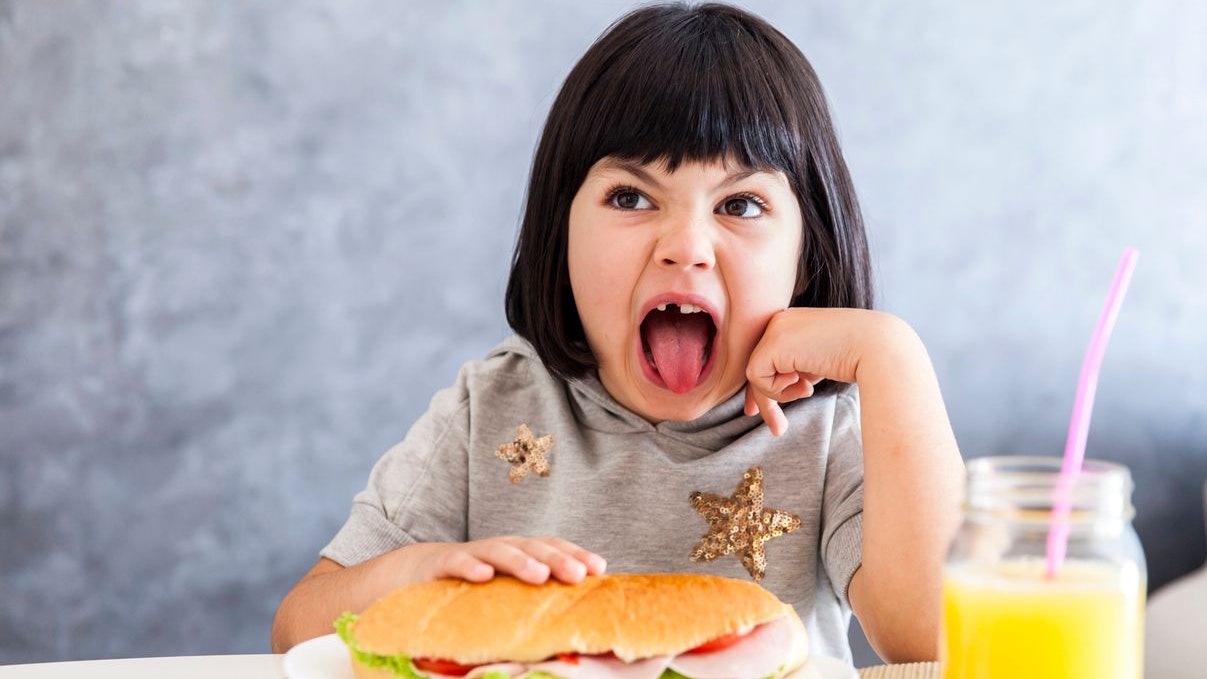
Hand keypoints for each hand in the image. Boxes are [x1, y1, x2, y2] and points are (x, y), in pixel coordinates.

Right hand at [394, 536, 606, 586]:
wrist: (411, 571)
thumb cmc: (467, 586)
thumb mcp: (503, 591)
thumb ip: (530, 597)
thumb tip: (567, 620)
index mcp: (518, 554)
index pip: (551, 548)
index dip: (575, 553)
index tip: (599, 569)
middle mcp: (499, 549)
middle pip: (532, 548)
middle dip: (557, 559)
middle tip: (578, 575)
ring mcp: (471, 554)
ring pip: (499, 552)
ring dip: (521, 562)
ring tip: (540, 576)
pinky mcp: (441, 563)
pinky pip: (457, 562)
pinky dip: (470, 566)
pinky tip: (484, 576)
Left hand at [744, 308, 899, 435]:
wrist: (879, 347)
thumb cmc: (860, 357)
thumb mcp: (821, 362)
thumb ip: (798, 370)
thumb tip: (775, 391)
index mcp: (793, 320)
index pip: (767, 356)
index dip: (766, 385)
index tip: (761, 411)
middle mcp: (780, 320)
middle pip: (759, 366)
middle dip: (764, 398)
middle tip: (777, 428)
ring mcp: (775, 329)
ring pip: (756, 374)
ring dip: (779, 395)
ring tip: (807, 392)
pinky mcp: (773, 344)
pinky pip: (758, 378)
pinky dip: (779, 391)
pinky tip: (805, 386)